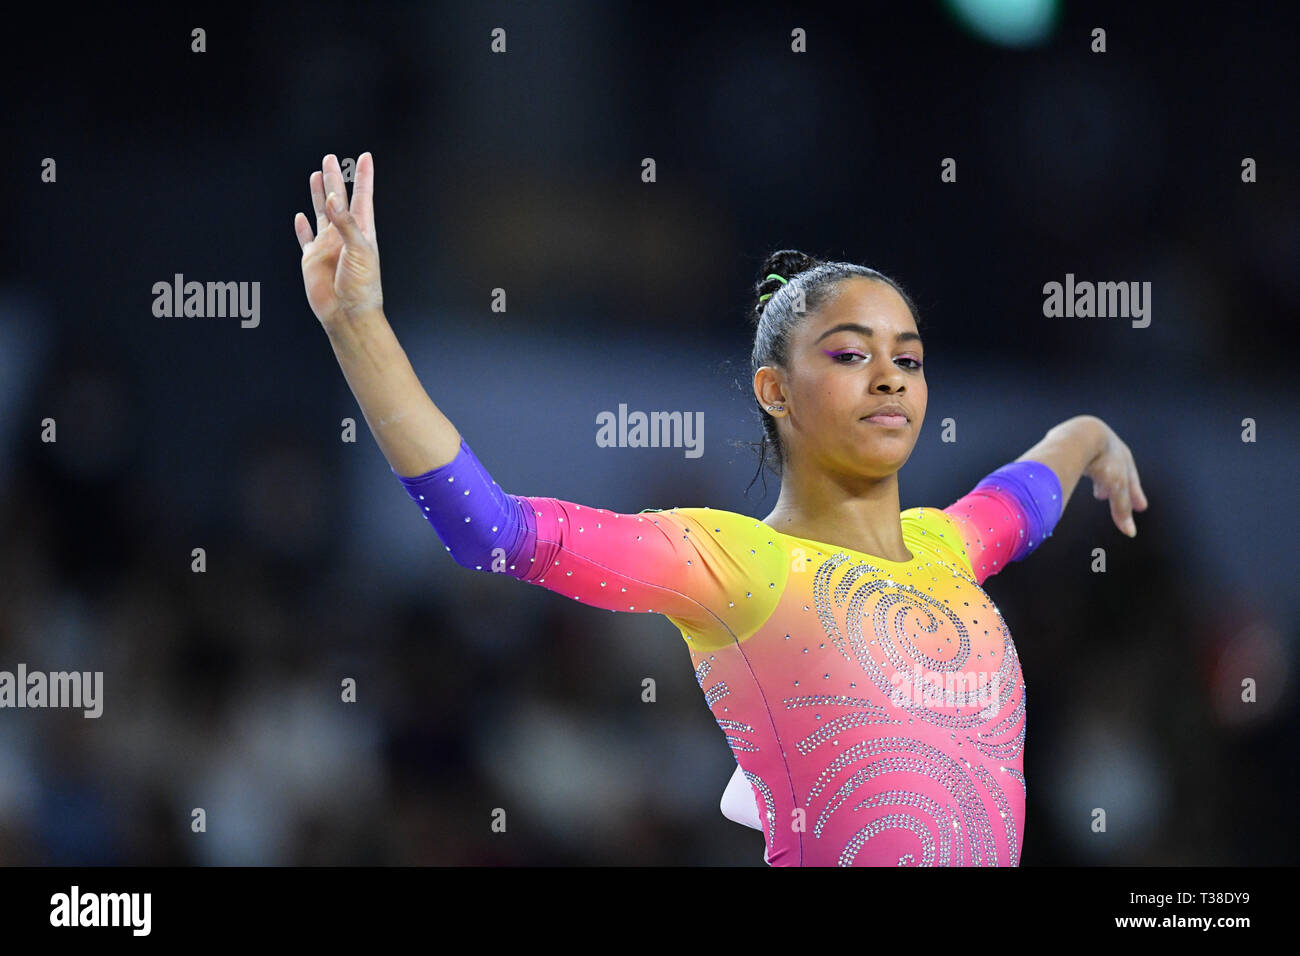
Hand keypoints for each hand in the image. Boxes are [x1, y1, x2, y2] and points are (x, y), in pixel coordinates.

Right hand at [293, 152, 382, 325]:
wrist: (348, 313)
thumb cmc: (362, 286)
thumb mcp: (360, 250)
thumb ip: (346, 224)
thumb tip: (332, 198)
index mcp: (361, 230)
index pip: (362, 197)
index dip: (364, 177)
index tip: (366, 157)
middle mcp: (344, 234)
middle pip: (338, 199)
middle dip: (334, 179)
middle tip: (330, 159)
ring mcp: (327, 245)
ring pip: (321, 213)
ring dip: (317, 195)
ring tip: (316, 175)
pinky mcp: (312, 258)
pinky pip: (305, 238)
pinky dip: (302, 227)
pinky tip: (301, 217)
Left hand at [1085, 423, 1147, 536]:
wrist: (1079, 434)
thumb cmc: (1101, 458)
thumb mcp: (1115, 486)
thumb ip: (1121, 509)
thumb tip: (1130, 533)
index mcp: (1124, 457)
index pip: (1133, 481)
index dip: (1136, 495)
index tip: (1141, 507)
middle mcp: (1110, 450)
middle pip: (1118, 474)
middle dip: (1119, 489)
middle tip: (1118, 500)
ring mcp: (1092, 445)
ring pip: (1100, 467)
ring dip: (1102, 482)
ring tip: (1099, 494)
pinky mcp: (1074, 445)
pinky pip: (1082, 461)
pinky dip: (1084, 472)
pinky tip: (1078, 477)